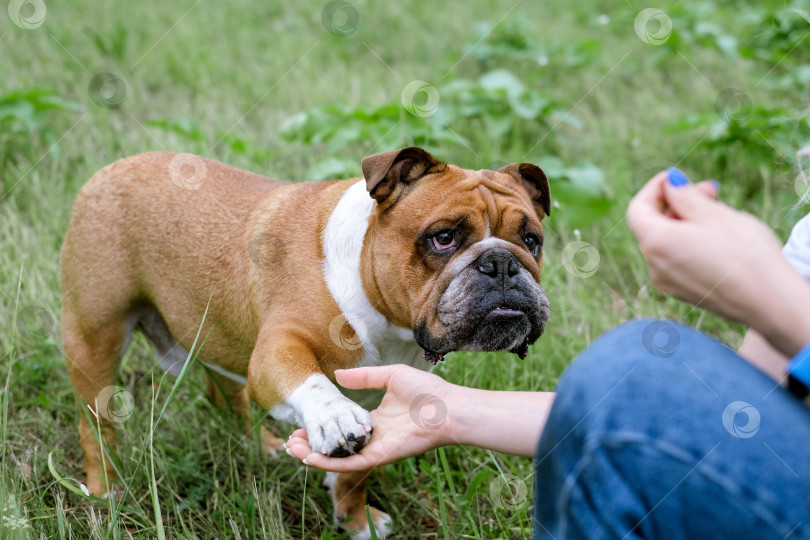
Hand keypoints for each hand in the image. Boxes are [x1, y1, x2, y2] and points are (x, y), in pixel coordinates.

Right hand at [285, 364, 451, 471]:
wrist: (447, 408)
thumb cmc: (426, 390)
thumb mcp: (390, 376)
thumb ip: (364, 377)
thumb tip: (337, 375)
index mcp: (375, 419)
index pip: (342, 427)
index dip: (322, 426)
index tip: (302, 421)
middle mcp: (373, 437)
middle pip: (336, 444)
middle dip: (313, 443)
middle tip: (291, 439)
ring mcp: (375, 448)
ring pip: (338, 458)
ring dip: (315, 456)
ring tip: (293, 448)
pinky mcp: (380, 457)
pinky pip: (351, 464)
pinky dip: (330, 463)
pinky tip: (310, 459)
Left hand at [627, 170, 809, 355]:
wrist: (770, 303)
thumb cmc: (744, 255)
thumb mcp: (713, 215)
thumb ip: (684, 196)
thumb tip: (668, 183)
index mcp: (656, 243)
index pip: (637, 209)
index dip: (654, 189)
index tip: (675, 177)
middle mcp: (655, 266)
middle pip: (653, 225)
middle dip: (677, 203)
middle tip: (710, 190)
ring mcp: (668, 283)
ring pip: (667, 242)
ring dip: (686, 221)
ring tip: (718, 211)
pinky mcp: (684, 292)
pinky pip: (677, 259)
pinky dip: (689, 242)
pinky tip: (716, 237)